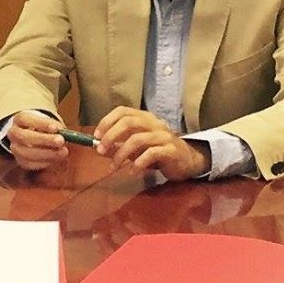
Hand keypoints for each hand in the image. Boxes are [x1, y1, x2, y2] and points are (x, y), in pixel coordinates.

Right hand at [2, 109, 68, 170]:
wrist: (32, 137)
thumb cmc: (42, 128)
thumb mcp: (47, 122)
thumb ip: (55, 127)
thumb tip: (65, 133)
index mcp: (20, 119)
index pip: (26, 119)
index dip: (41, 124)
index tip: (56, 128)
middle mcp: (13, 133)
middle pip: (25, 137)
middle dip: (44, 140)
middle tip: (61, 141)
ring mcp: (15, 148)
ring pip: (27, 153)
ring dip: (47, 154)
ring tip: (63, 152)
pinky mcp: (20, 161)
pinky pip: (31, 164)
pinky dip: (45, 162)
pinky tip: (56, 158)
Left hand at [95, 106, 210, 181]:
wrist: (188, 160)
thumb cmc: (158, 152)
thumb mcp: (137, 148)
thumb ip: (120, 146)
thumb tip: (100, 148)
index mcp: (144, 118)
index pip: (123, 111)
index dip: (107, 121)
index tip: (96, 136)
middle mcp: (154, 123)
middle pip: (129, 122)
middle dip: (111, 136)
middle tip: (100, 151)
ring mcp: (164, 136)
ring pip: (138, 139)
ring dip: (122, 153)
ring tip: (114, 166)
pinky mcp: (172, 150)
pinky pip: (152, 153)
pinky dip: (138, 163)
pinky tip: (132, 171)